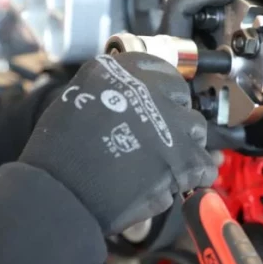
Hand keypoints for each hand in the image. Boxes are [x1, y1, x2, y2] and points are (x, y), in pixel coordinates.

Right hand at [20, 52, 216, 234]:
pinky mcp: (182, 160)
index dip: (161, 91)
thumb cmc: (59, 155)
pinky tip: (176, 181)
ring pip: (196, 129)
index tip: (159, 103)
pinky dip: (194, 175)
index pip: (159, 70)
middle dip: (174, 116)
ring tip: (164, 162)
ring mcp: (169, 124)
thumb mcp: (77, 100)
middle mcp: (149, 91)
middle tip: (160, 136)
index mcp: (120, 71)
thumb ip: (111, 93)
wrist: (60, 194)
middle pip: (181, 97)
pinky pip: (203, 165)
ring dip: (185, 145)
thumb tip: (134, 100)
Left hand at [160, 0, 262, 149]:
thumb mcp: (193, 126)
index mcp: (173, 50)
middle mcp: (179, 37)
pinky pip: (217, 7)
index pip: (182, 6)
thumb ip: (214, 132)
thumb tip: (240, 131)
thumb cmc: (171, 120)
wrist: (155, 125)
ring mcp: (190, 34)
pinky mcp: (202, 37)